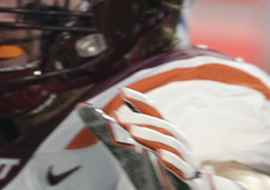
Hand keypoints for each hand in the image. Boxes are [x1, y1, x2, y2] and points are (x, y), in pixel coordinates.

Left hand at [77, 88, 199, 189]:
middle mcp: (176, 140)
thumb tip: (80, 106)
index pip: (152, 111)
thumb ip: (106, 129)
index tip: (122, 92)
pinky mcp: (189, 178)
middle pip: (160, 125)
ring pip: (170, 143)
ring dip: (151, 136)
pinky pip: (183, 168)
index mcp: (163, 131)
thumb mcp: (128, 147)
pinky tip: (160, 157)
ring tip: (133, 132)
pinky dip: (173, 161)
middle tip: (119, 119)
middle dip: (140, 120)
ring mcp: (185, 158)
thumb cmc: (153, 166)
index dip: (139, 101)